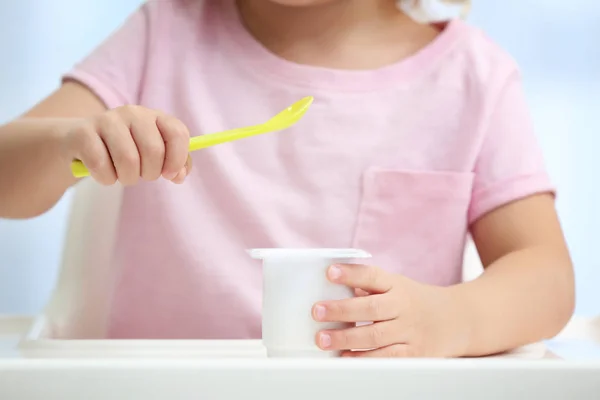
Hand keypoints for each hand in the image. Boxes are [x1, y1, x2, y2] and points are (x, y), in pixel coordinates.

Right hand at [63, 105, 191, 184]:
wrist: (78, 142)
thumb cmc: (123, 151)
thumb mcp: (151, 155)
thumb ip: (174, 165)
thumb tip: (179, 175)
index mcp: (154, 116)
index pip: (177, 133)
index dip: (177, 159)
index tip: (169, 175)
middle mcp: (132, 113)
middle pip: (154, 151)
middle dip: (149, 174)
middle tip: (140, 175)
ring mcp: (107, 120)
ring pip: (128, 161)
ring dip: (127, 178)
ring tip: (121, 174)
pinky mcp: (83, 133)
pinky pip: (102, 166)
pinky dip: (105, 178)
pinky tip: (103, 172)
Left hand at [311, 264, 468, 357]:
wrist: (460, 319)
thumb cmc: (417, 301)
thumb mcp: (396, 286)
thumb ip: (368, 287)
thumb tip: (333, 287)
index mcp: (397, 285)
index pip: (372, 276)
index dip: (351, 273)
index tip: (330, 272)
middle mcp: (404, 306)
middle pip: (371, 308)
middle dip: (341, 310)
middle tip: (317, 311)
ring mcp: (410, 331)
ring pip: (376, 336)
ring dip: (347, 338)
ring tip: (323, 339)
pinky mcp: (415, 353)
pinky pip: (387, 357)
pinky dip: (365, 359)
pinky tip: (346, 357)